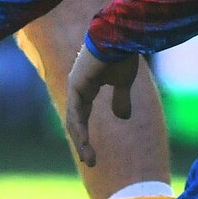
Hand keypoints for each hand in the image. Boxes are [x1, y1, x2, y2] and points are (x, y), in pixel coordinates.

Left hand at [64, 47, 138, 167]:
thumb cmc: (122, 54)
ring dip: (81, 142)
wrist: (121, 36)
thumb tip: (122, 118)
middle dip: (82, 143)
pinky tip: (84, 143)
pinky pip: (75, 112)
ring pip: (73, 120)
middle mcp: (77, 87)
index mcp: (86, 86)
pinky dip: (79, 129)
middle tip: (90, 162)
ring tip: (90, 160)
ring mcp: (75, 85)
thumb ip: (121, 99)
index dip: (85, 134)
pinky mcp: (77, 84)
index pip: (82, 115)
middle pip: (75, 121)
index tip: (91, 153)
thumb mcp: (124, 83)